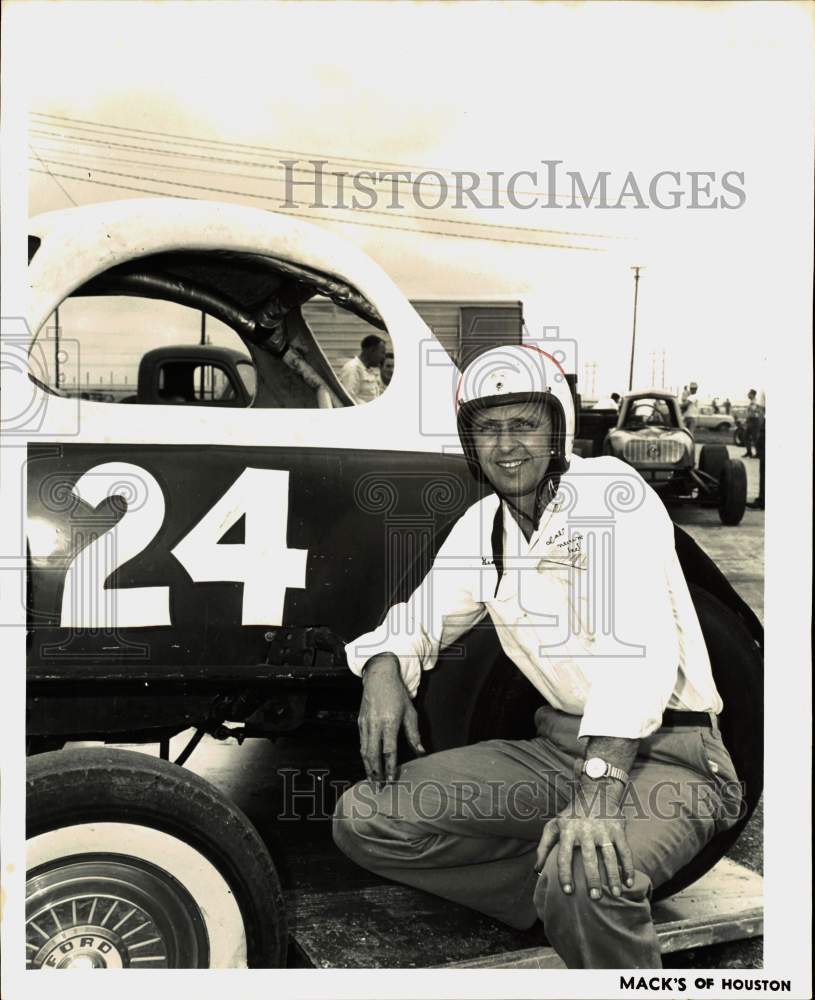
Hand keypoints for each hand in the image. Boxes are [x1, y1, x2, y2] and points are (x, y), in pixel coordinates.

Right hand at [358, 654, 424, 783]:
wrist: (379, 676)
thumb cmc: (397, 693)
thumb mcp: (410, 712)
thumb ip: (414, 735)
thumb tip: (421, 752)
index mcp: (389, 722)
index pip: (389, 751)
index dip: (390, 768)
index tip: (392, 779)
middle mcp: (374, 724)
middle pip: (373, 755)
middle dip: (375, 773)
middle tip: (379, 788)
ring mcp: (365, 723)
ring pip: (364, 751)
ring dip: (368, 768)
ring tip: (373, 781)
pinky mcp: (360, 722)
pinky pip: (361, 744)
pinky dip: (365, 756)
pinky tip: (369, 764)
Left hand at [534, 782, 634, 899]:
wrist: (595, 791)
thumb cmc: (572, 814)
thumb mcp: (554, 825)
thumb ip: (543, 846)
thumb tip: (536, 870)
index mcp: (567, 830)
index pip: (564, 855)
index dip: (564, 874)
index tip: (568, 892)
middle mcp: (585, 830)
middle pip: (589, 858)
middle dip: (592, 879)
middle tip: (594, 898)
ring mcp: (603, 829)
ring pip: (610, 856)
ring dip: (613, 876)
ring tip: (615, 894)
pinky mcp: (618, 829)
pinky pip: (625, 850)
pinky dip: (628, 867)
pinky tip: (629, 883)